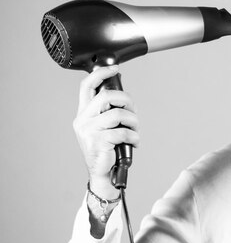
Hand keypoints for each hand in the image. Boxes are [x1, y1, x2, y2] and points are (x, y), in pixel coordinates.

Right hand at [73, 66, 139, 198]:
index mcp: (84, 113)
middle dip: (127, 101)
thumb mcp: (107, 126)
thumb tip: (124, 96)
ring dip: (133, 122)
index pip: (87, 86)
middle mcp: (83, 120)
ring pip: (118, 114)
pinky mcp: (97, 142)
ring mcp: (88, 131)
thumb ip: (110, 111)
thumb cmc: (108, 149)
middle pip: (106, 96)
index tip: (114, 68)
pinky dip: (134, 137)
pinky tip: (134, 143)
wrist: (104, 173)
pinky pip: (123, 132)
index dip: (100, 74)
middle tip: (133, 112)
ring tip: (135, 131)